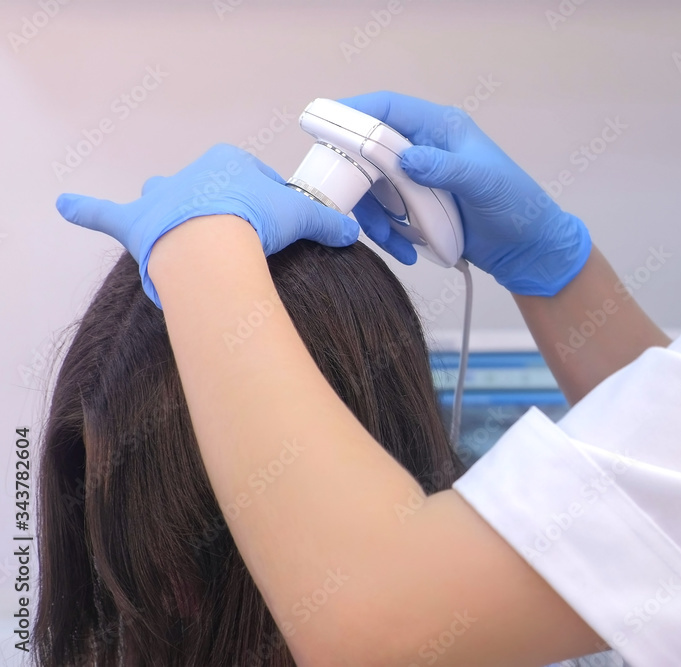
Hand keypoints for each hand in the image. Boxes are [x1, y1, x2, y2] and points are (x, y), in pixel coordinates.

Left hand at [56, 144, 358, 307]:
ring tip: (176, 227)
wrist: (214, 247)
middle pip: (209, 189)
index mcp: (231, 163)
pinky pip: (104, 214)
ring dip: (168, 209)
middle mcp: (192, 174)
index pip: (253, 180)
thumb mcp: (304, 220)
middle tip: (238, 235)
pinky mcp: (136, 224)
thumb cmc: (256, 226)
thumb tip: (351, 233)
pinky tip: (65, 205)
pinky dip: (85, 210)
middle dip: (221, 206)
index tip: (278, 226)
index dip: (267, 204)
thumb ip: (328, 224)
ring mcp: (162, 198)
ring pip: (163, 197)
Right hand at [340, 91, 591, 296]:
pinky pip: (385, 216)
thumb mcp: (484, 183)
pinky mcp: (415, 209)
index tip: (324, 128)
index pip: (388, 108)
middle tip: (350, 203)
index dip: (354, 114)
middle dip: (358, 180)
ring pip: (372, 189)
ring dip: (375, 217)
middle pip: (369, 152)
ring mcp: (416, 180)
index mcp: (439, 128)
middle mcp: (422, 148)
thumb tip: (407, 158)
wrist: (527, 249)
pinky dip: (389, 234)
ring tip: (395, 241)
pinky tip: (408, 252)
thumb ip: (446, 168)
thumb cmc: (516, 206)